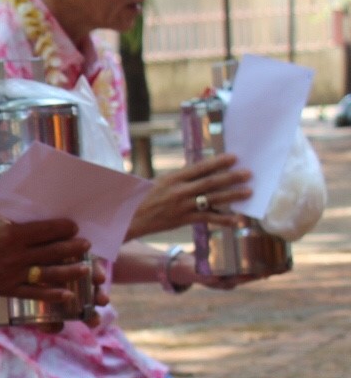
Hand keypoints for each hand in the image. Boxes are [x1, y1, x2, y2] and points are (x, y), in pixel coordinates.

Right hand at [0, 208, 93, 305]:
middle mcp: (12, 255)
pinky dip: (50, 295)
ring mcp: (9, 274)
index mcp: (10, 234)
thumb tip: (33, 195)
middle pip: (53, 252)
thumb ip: (11, 208)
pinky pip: (32, 293)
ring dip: (70, 271)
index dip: (65, 228)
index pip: (48, 230)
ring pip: (48, 274)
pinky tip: (66, 294)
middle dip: (73, 248)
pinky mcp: (4, 288)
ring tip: (85, 269)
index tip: (74, 227)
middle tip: (86, 245)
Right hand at [128, 154, 252, 237]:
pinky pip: (206, 218)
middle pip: (209, 183)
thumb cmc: (144, 197)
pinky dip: (223, 220)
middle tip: (248, 173)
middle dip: (230, 177)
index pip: (199, 168)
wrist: (129, 218)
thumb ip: (181, 178)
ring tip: (248, 192)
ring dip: (232, 196)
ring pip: (211, 199)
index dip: (217, 162)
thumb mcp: (160, 182)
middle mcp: (178, 191)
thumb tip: (203, 171)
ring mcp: (181, 206)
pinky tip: (236, 220)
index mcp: (172, 178)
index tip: (234, 157)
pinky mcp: (182, 220)